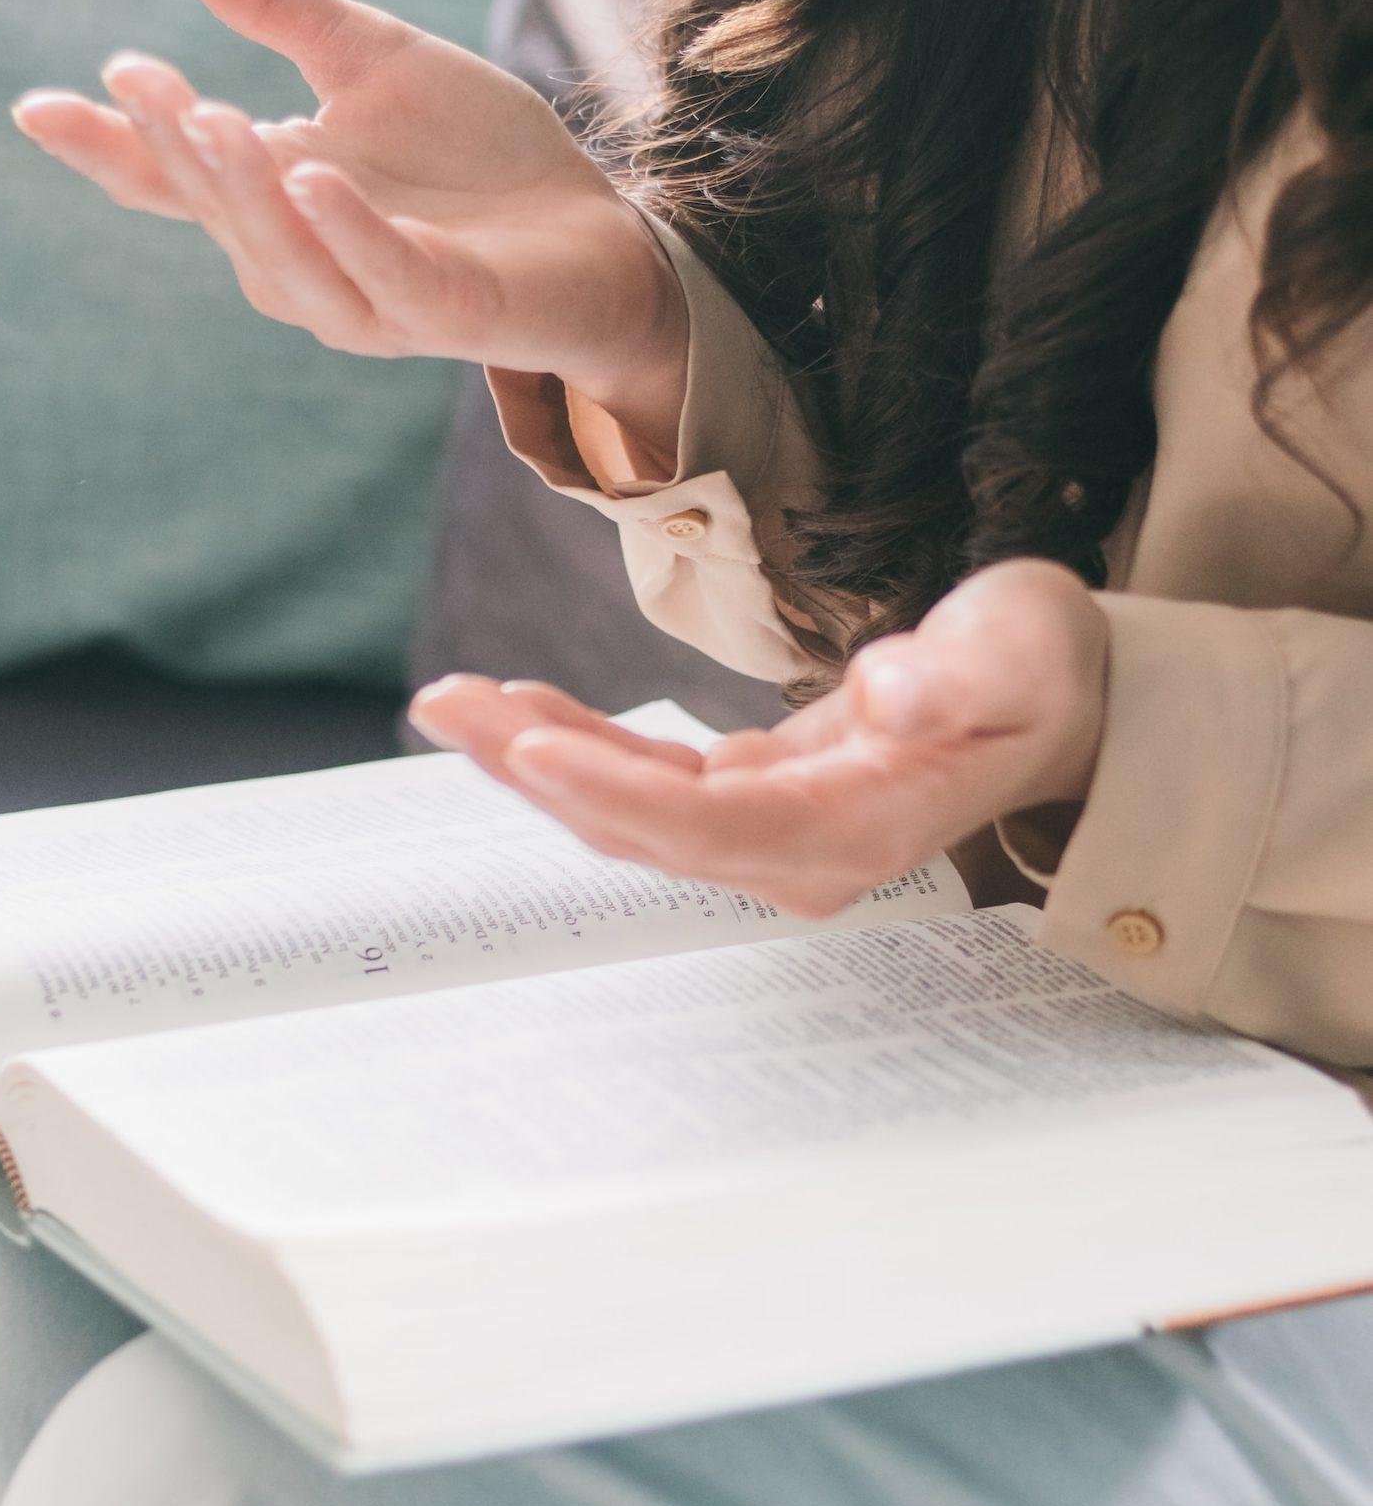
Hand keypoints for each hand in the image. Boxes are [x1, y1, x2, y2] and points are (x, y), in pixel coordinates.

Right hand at [11, 0, 687, 453]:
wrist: (596, 233)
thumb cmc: (476, 161)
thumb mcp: (371, 58)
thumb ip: (278, 4)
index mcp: (275, 200)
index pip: (170, 179)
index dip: (106, 148)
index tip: (35, 106)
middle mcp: (304, 262)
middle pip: (219, 211)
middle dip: (177, 148)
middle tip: (142, 78)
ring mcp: (372, 298)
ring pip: (285, 257)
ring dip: (245, 195)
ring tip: (214, 118)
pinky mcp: (447, 314)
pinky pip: (385, 277)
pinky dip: (347, 234)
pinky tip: (314, 177)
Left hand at [410, 563, 1108, 915]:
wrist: (1062, 701)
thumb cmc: (1040, 670)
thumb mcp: (1017, 651)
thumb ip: (953, 680)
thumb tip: (885, 698)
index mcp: (856, 829)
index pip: (710, 823)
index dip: (615, 790)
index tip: (530, 745)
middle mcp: (801, 853)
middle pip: (643, 827)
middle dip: (536, 768)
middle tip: (443, 703)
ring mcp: (772, 835)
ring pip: (629, 812)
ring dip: (536, 761)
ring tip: (451, 702)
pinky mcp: (753, 802)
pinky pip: (646, 788)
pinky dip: (579, 750)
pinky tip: (522, 711)